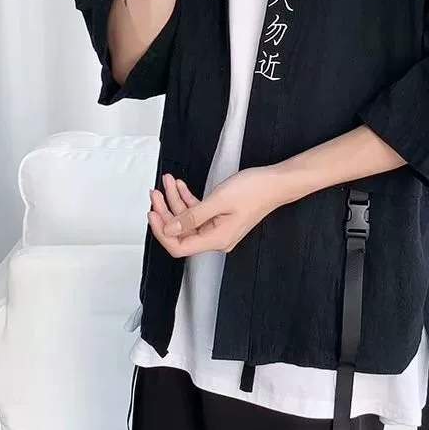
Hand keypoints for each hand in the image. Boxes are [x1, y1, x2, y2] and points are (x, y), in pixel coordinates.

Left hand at [148, 169, 284, 257]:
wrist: (276, 183)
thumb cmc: (254, 190)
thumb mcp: (218, 201)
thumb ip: (191, 217)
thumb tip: (170, 229)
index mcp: (216, 239)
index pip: (179, 246)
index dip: (162, 231)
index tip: (152, 213)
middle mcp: (217, 238)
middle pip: (181, 231)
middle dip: (166, 211)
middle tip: (156, 193)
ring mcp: (219, 228)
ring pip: (188, 219)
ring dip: (176, 201)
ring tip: (168, 183)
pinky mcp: (222, 218)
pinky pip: (199, 212)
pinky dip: (188, 199)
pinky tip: (180, 186)